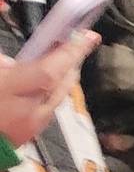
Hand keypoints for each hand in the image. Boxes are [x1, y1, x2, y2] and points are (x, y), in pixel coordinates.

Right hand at [0, 31, 99, 147]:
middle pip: (61, 83)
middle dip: (72, 60)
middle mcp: (25, 111)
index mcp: (8, 91)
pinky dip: (53, 92)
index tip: (87, 36)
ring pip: (58, 97)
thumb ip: (1, 64)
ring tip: (65, 58)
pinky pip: (49, 109)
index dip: (70, 52)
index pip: (49, 70)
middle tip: (80, 41)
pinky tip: (47, 84)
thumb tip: (12, 62)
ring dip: (64, 76)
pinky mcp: (30, 135)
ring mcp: (30, 126)